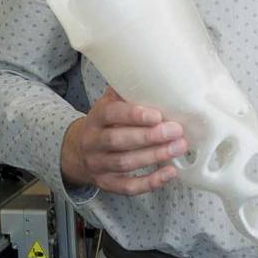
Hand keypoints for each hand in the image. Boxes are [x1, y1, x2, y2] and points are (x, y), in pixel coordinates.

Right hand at [59, 88, 186, 194]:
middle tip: (176, 131)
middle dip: (149, 137)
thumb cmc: (105, 123)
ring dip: (154, 156)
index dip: (133, 115)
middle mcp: (93, 142)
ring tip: (179, 147)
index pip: (111, 115)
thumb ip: (125, 91)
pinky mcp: (107, 184)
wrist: (78, 152)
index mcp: (95, 118)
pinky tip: (170, 172)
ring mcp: (98, 165)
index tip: (157, 115)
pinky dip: (150, 182)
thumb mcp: (109, 104)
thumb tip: (151, 70)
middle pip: (118, 141)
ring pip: (125, 164)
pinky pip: (128, 187)